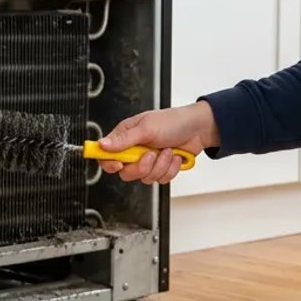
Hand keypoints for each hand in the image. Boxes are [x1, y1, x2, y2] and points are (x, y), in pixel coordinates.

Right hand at [96, 101, 218, 184]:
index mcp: (126, 136)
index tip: (119, 163)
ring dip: (160, 165)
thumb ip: (124, 139)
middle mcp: (134, 150)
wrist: (199, 129)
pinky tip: (175, 156)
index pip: (106, 155)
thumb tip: (102, 145)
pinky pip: (160, 179)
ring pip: (144, 177)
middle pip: (126, 172)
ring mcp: (148, 161)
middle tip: (151, 154)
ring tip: (168, 150)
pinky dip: (170, 169)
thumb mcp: (146, 128)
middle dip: (142, 167)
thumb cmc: (173, 121)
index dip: (109, 162)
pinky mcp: (160, 168)